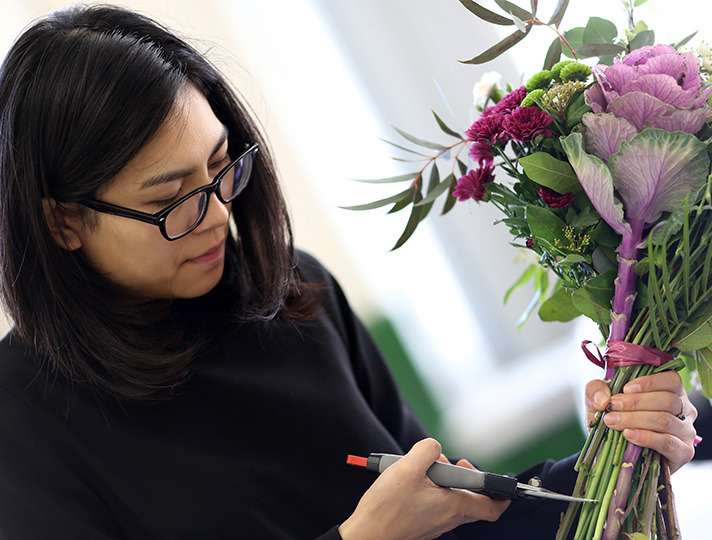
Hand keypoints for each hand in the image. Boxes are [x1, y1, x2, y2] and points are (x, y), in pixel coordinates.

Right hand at [338, 438, 509, 539]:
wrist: (365, 535)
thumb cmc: (385, 508)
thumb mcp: (406, 468)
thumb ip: (426, 450)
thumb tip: (434, 447)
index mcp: (452, 506)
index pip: (490, 507)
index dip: (500, 494)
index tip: (500, 482)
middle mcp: (447, 518)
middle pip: (472, 501)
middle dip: (465, 479)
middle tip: (450, 465)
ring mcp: (435, 524)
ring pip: (452, 502)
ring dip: (444, 483)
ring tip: (423, 470)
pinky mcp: (422, 526)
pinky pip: (436, 506)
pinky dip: (431, 492)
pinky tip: (412, 482)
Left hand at [585, 371, 697, 472]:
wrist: (611, 452)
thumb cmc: (613, 420)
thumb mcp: (598, 401)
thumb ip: (596, 390)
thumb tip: (603, 398)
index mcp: (670, 391)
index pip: (671, 379)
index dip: (650, 382)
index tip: (626, 388)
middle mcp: (683, 410)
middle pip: (667, 400)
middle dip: (635, 403)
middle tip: (613, 407)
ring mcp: (685, 432)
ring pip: (666, 420)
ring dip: (636, 420)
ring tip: (613, 422)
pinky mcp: (683, 452)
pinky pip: (668, 443)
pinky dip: (646, 437)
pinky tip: (629, 435)